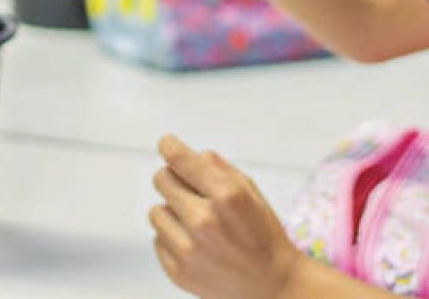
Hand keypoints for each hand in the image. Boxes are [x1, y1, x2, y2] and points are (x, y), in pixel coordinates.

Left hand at [150, 136, 303, 298]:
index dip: (169, 146)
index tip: (166, 143)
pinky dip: (173, 238)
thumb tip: (188, 154)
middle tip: (191, 192)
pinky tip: (196, 246)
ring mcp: (189, 249)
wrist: (272, 287)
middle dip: (174, 180)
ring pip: (156, 210)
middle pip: (161, 179)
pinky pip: (158, 239)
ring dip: (173, 212)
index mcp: (226, 195)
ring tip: (197, 224)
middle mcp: (204, 220)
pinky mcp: (178, 271)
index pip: (179, 159)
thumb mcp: (250, 191)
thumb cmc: (261, 234)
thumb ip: (218, 167)